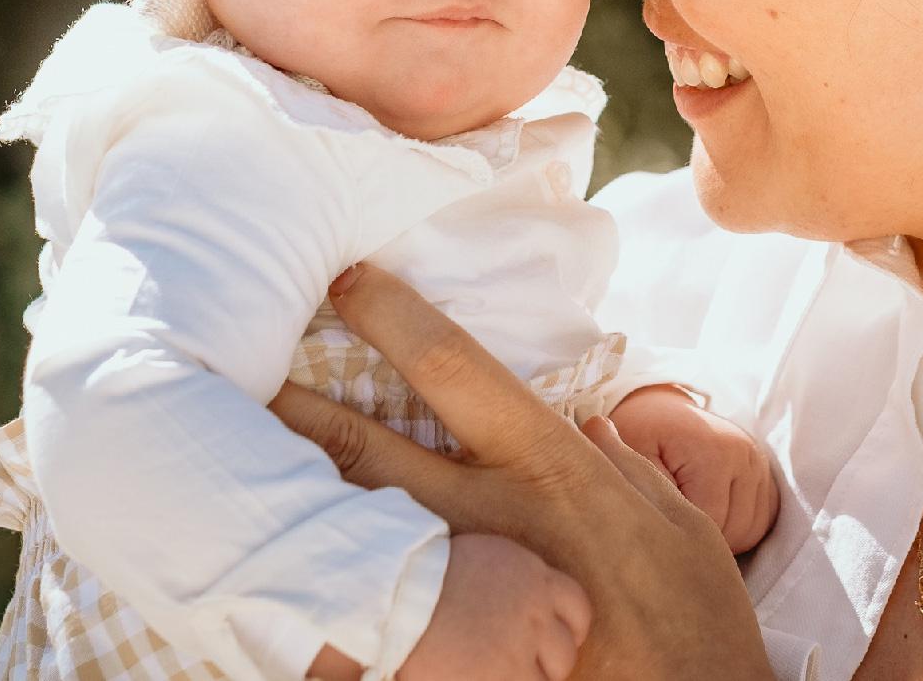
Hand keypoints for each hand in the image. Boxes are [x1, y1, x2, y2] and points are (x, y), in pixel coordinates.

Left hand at [268, 265, 775, 680]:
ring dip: (289, 488)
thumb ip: (628, 470)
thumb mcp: (681, 530)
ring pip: (346, 525)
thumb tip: (590, 427)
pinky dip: (321, 580)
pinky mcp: (444, 646)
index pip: (458, 372)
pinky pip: (365, 605)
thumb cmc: (694, 628)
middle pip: (366, 450)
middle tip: (233, 365)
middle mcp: (488, 521)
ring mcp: (456, 587)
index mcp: (551, 472)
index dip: (396, 318)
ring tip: (228, 455)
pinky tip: (274, 567)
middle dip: (296, 408)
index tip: (350, 278)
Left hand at [606, 386, 778, 553]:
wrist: (659, 413)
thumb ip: (646, 488)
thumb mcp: (629, 455)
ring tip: (689, 518)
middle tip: (672, 522)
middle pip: (734, 530)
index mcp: (714, 450)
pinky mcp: (766, 474)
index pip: (710, 523)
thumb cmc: (641, 436)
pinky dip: (737, 530)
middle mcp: (745, 454)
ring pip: (750, 531)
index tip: (660, 525)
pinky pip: (761, 522)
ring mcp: (759, 463)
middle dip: (702, 537)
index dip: (683, 535)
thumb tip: (662, 524)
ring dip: (722, 537)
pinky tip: (711, 517)